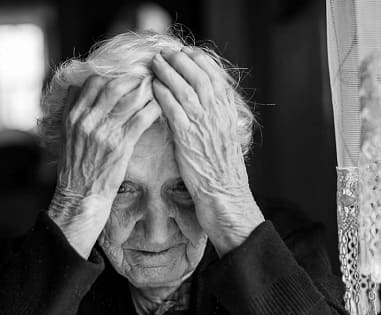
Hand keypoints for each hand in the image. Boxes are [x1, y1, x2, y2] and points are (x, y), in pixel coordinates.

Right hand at [48, 75, 160, 257]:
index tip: (126, 74)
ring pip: (130, 99)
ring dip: (147, 91)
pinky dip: (152, 109)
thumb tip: (80, 87)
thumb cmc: (76, 167)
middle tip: (148, 75)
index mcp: (73, 115)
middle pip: (114, 85)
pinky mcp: (120, 146)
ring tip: (158, 88)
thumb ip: (72, 110)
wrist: (81, 196)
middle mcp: (87, 120)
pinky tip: (160, 107)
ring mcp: (104, 133)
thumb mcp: (66, 134)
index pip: (94, 82)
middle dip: (134, 78)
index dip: (112, 74)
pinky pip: (141, 119)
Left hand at [151, 47, 263, 255]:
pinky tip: (152, 86)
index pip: (214, 76)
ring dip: (168, 72)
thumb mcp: (225, 139)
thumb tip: (204, 105)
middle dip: (180, 60)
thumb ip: (216, 119)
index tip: (185, 52)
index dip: (198, 61)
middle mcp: (217, 114)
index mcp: (228, 112)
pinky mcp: (188, 137)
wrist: (225, 196)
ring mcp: (203, 124)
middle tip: (166, 52)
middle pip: (198, 75)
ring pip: (184, 87)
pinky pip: (173, 108)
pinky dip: (162, 94)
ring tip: (155, 63)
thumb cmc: (222, 173)